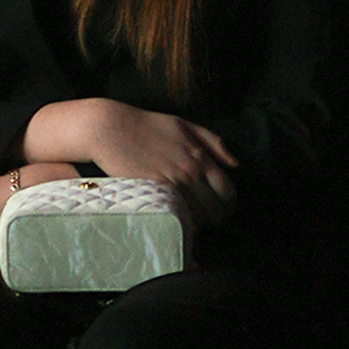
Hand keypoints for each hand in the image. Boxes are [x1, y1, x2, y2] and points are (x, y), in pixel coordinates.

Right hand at [28, 98, 239, 225]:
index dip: (228, 202)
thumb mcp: (185, 125)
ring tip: (194, 223)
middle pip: (214, 207)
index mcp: (199, 156)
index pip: (227, 189)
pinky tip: (177, 221)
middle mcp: (190, 171)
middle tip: (210, 221)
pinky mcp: (153, 192)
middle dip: (216, 216)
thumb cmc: (148, 126)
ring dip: (198, 222)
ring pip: (196, 215)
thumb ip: (213, 141)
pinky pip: (175, 215)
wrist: (112, 129)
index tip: (223, 207)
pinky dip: (179, 222)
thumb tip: (236, 163)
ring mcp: (171, 183)